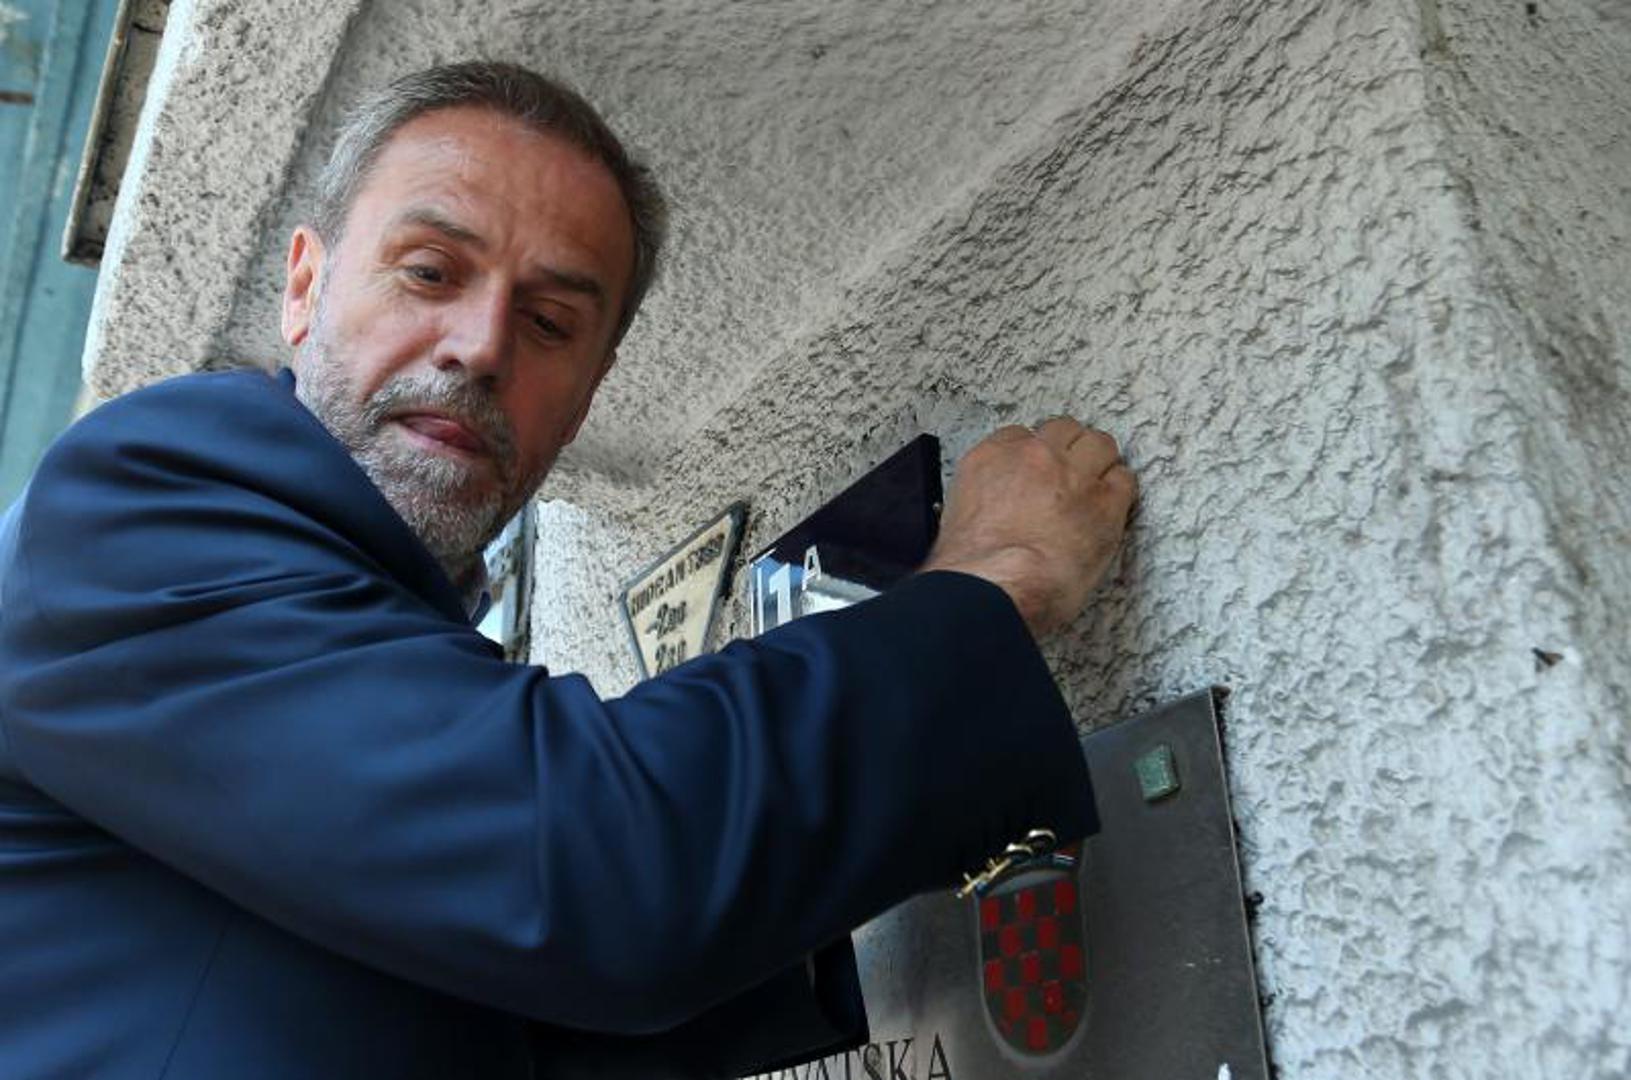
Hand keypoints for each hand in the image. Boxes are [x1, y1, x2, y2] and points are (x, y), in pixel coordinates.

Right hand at [920, 419, 1136, 637]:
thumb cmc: (972, 567)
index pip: (1020, 434)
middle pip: (1063, 429)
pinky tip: (1110, 508)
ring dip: (1098, 461)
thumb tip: (996, 510)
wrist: (998, 586)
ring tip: (1095, 485)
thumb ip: (983, 498)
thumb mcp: (956, 517)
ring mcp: (1073, 475)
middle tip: (1070, 473)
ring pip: (1099, 444)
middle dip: (1068, 448)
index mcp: (992, 458)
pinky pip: (1125, 479)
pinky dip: (1119, 490)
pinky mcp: (1106, 503)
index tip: (1038, 471)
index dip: (1034, 453)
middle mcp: (1034, 457)